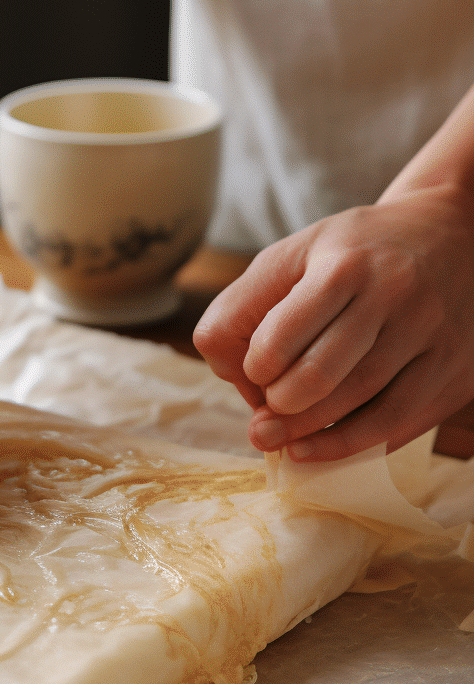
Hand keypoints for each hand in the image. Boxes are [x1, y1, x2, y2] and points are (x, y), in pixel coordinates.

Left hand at [193, 185, 473, 460]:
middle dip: (280, 407)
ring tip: (279, 441)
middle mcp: (395, 296)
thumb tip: (231, 374)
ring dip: (308, 434)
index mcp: (344, 266)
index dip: (255, 367)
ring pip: (361, 405)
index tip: (255, 372)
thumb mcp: (290, 257)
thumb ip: (241, 307)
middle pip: (320, 377)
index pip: (280, 337)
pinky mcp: (454, 369)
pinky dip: (351, 445)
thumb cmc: (353, 255)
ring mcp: (432, 335)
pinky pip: (398, 424)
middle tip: (265, 416)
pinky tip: (319, 449)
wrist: (455, 234)